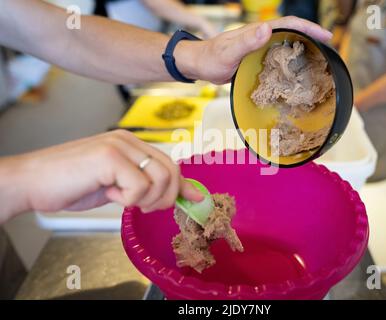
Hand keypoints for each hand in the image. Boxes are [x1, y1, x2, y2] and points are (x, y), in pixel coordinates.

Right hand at [0, 130, 202, 221]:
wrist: (32, 182)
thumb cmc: (71, 184)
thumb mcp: (115, 186)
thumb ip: (145, 186)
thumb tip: (178, 195)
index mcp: (130, 144)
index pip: (170, 163)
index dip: (183, 184)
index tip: (194, 199)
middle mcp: (128, 140)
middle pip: (172, 170)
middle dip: (165, 197)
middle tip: (142, 205)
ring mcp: (119, 145)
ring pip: (160, 178)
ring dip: (145, 199)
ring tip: (121, 198)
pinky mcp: (109, 156)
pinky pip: (139, 187)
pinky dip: (127, 200)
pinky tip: (107, 193)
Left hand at [176, 16, 332, 83]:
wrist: (199, 64)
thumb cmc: (211, 58)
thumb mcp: (228, 51)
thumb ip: (246, 42)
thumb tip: (267, 29)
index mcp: (258, 31)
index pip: (290, 24)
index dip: (310, 28)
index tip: (326, 37)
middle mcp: (261, 37)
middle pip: (292, 33)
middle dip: (312, 39)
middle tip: (328, 52)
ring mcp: (259, 47)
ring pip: (286, 45)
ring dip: (302, 51)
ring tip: (318, 63)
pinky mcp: (256, 58)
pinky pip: (277, 57)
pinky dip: (289, 63)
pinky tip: (294, 74)